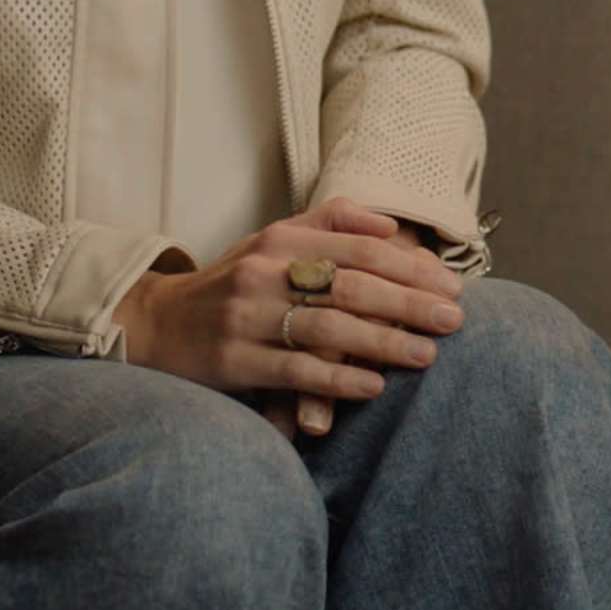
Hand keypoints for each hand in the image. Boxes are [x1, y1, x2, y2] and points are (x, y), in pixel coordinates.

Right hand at [113, 195, 464, 438]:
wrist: (155, 324)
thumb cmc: (232, 284)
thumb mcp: (272, 241)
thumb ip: (330, 223)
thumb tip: (390, 225)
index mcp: (279, 239)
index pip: (359, 247)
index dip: (411, 266)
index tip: (452, 285)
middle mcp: (263, 273)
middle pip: (351, 286)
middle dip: (410, 303)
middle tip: (455, 320)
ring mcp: (246, 318)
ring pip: (328, 328)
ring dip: (384, 342)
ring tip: (427, 354)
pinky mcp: (232, 362)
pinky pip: (296, 371)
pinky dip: (338, 378)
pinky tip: (374, 385)